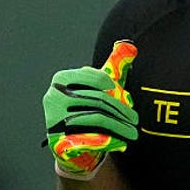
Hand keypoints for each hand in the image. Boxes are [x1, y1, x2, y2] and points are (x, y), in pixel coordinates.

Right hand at [42, 40, 138, 178]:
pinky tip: (122, 142)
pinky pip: (91, 139)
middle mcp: (54, 97)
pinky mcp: (59, 141)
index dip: (115, 87)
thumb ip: (112, 66)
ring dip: (120, 126)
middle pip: (99, 99)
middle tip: (135, 119)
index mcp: (62, 79)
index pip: (96, 77)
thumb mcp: (98, 86)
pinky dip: (110, 140)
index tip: (127, 98)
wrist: (69, 142)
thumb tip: (131, 46)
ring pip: (97, 118)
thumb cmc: (85, 108)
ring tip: (133, 132)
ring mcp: (54, 119)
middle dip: (122, 110)